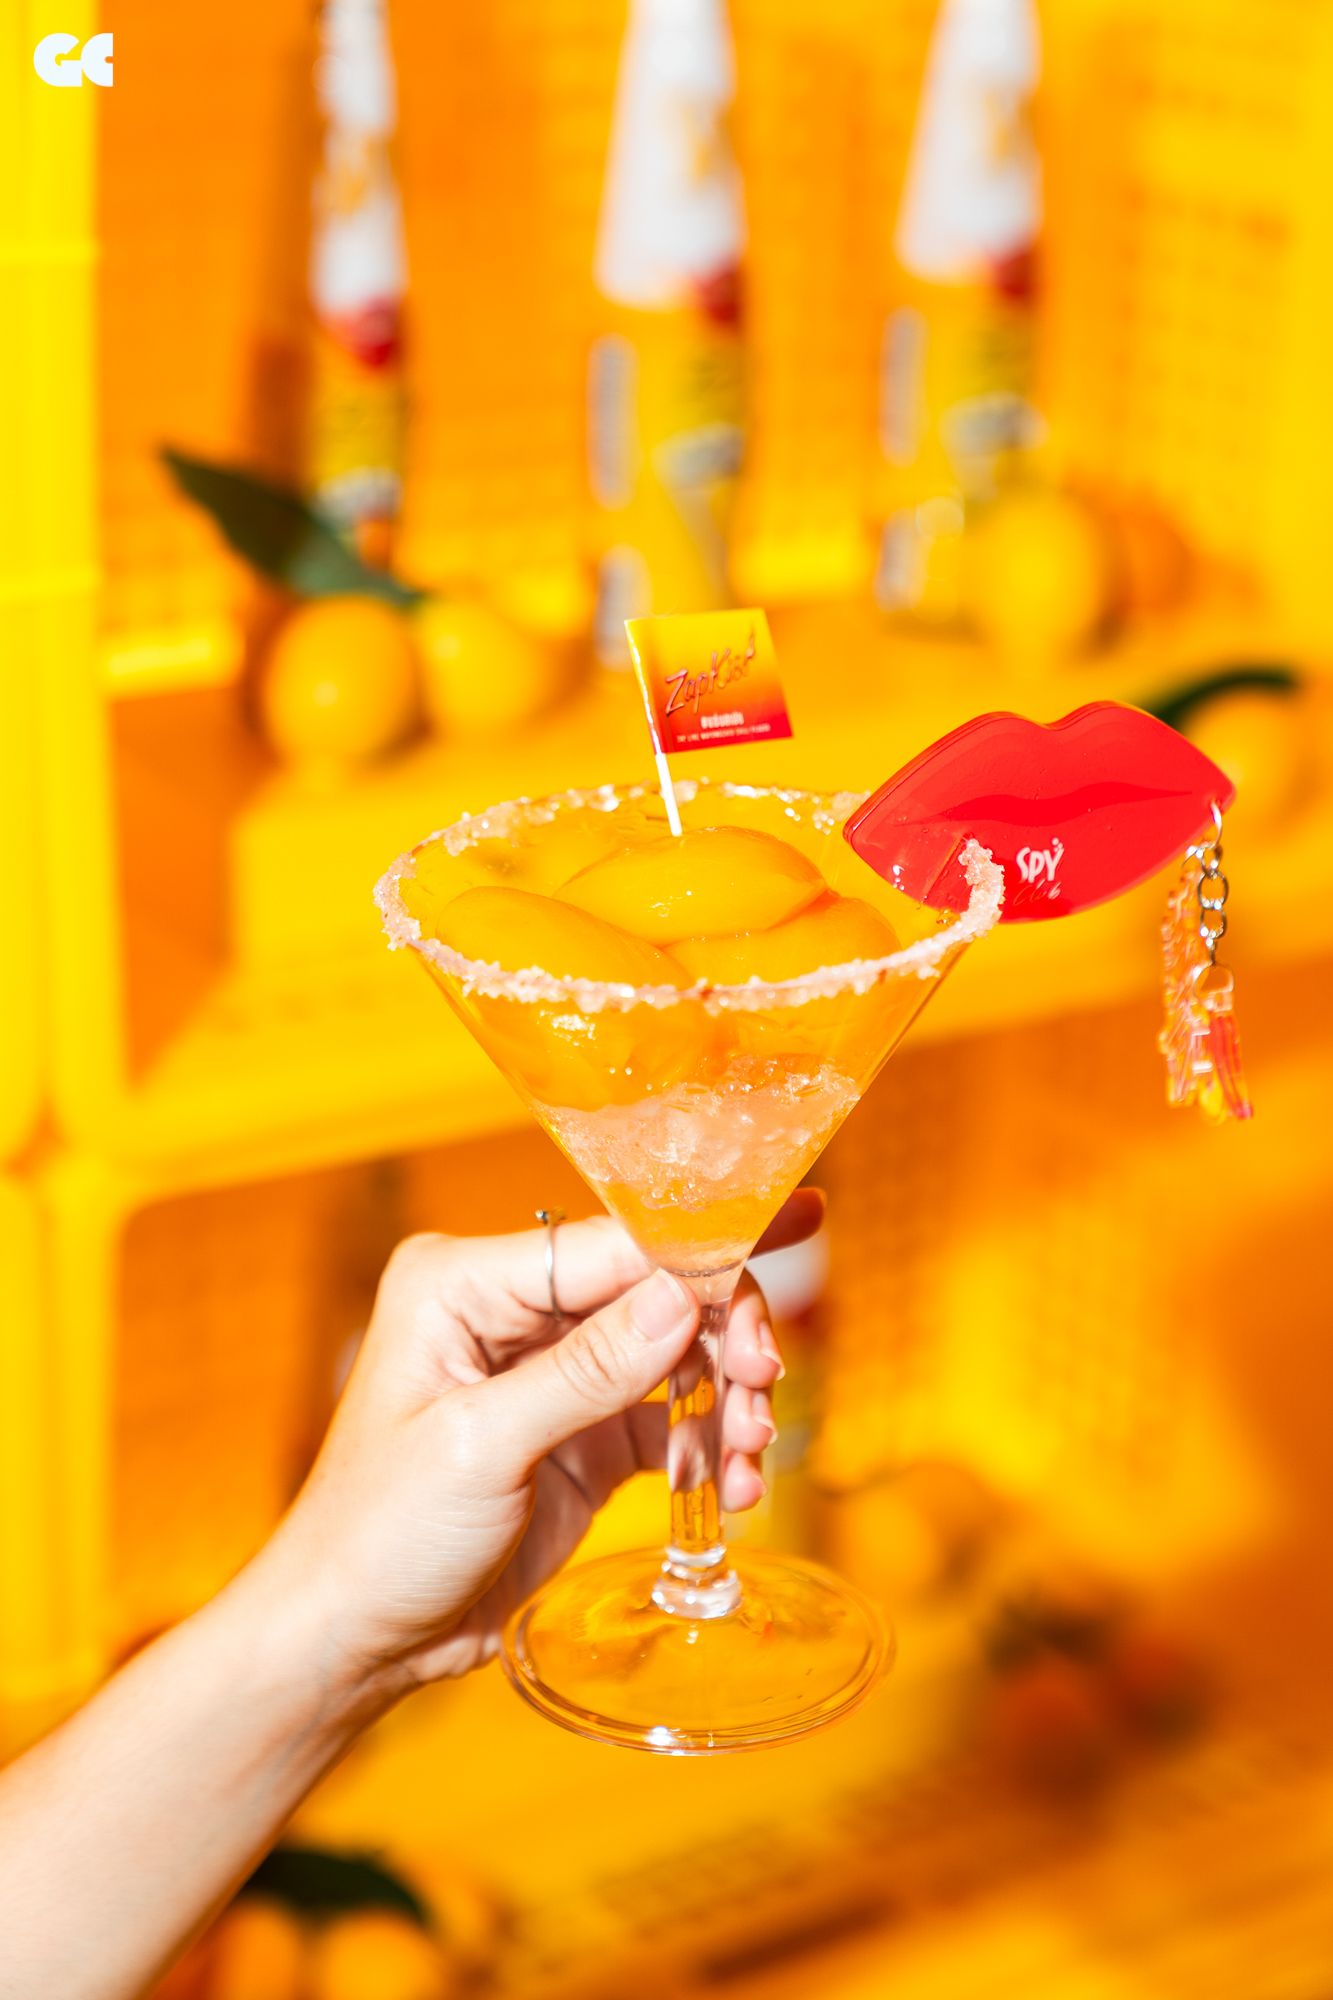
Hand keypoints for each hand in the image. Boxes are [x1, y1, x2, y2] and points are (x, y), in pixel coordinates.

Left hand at [265, 1192, 822, 1695]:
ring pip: (674, 1353)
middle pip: (653, 1289)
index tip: (793, 1230)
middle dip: (722, 1333)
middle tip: (763, 1384)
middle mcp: (509, 1313)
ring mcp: (550, 1374)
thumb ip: (585, 1371)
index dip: (699, 1249)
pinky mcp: (582, 1436)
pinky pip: (669, 1419)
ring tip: (749, 1456)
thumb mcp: (479, 1448)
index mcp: (462, 1282)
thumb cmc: (376, 1536)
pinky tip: (731, 1487)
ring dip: (726, 1397)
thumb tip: (681, 1297)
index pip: (606, 1244)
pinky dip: (710, 1446)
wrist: (352, 1643)